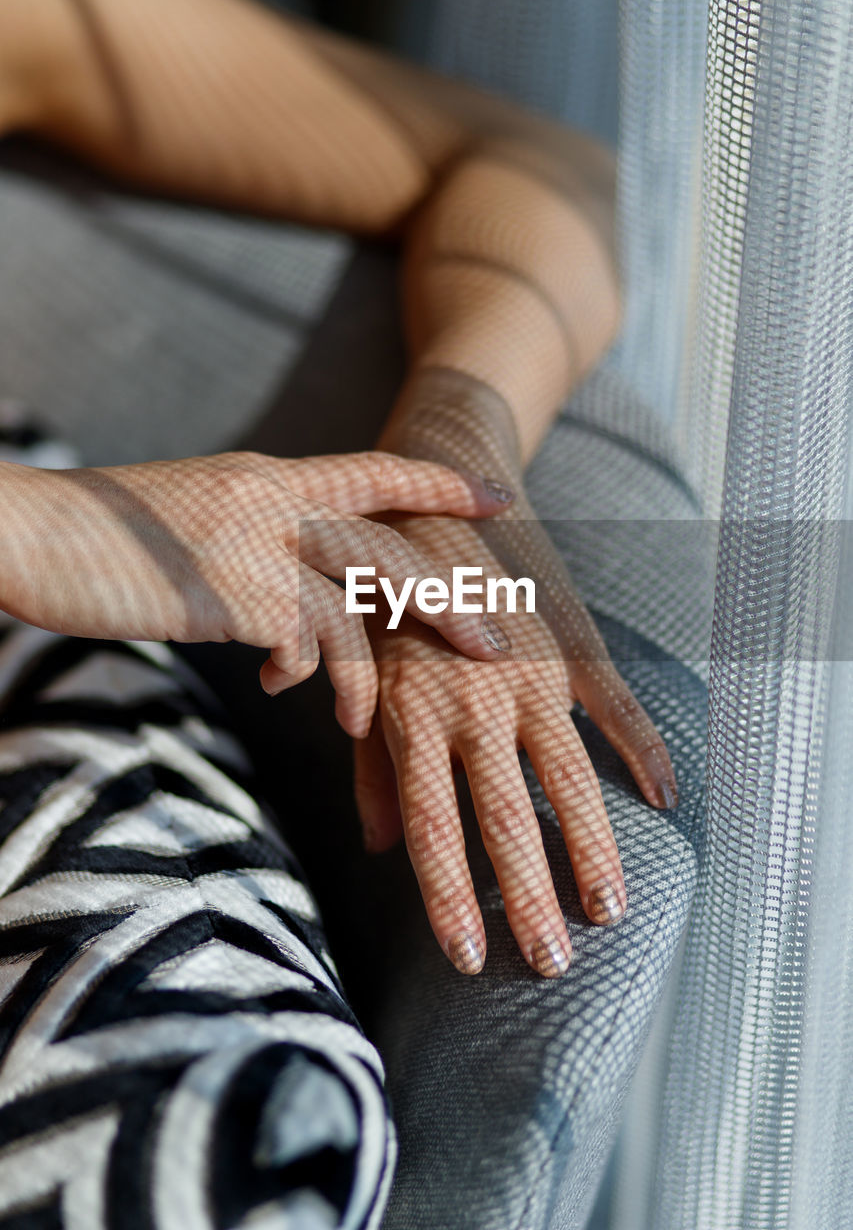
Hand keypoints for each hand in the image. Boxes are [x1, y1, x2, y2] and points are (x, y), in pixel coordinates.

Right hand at [0, 450, 513, 736]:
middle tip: (496, 642)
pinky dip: (305, 673)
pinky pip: (301, 638)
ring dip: (374, 669)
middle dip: (451, 596)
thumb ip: (254, 545)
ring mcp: (255, 539)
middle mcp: (274, 496)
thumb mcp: (195, 519)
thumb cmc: (104, 536)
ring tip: (367, 720)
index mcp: (270, 474)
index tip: (499, 498)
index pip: (376, 470)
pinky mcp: (229, 588)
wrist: (30, 531)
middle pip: (393, 543)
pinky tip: (284, 689)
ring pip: (356, 599)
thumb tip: (288, 617)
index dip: (441, 485)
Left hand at [353, 506, 677, 976]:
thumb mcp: (362, 681)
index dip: (449, 898)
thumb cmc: (384, 601)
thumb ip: (372, 766)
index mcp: (413, 716)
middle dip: (528, 898)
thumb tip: (380, 849)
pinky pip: (615, 706)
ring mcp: (528, 673)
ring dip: (589, 849)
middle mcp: (472, 702)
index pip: (431, 827)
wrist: (434, 501)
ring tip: (609, 909)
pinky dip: (643, 750)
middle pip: (504, 818)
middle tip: (551, 962)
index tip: (468, 958)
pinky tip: (665, 797)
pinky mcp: (568, 644)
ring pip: (567, 777)